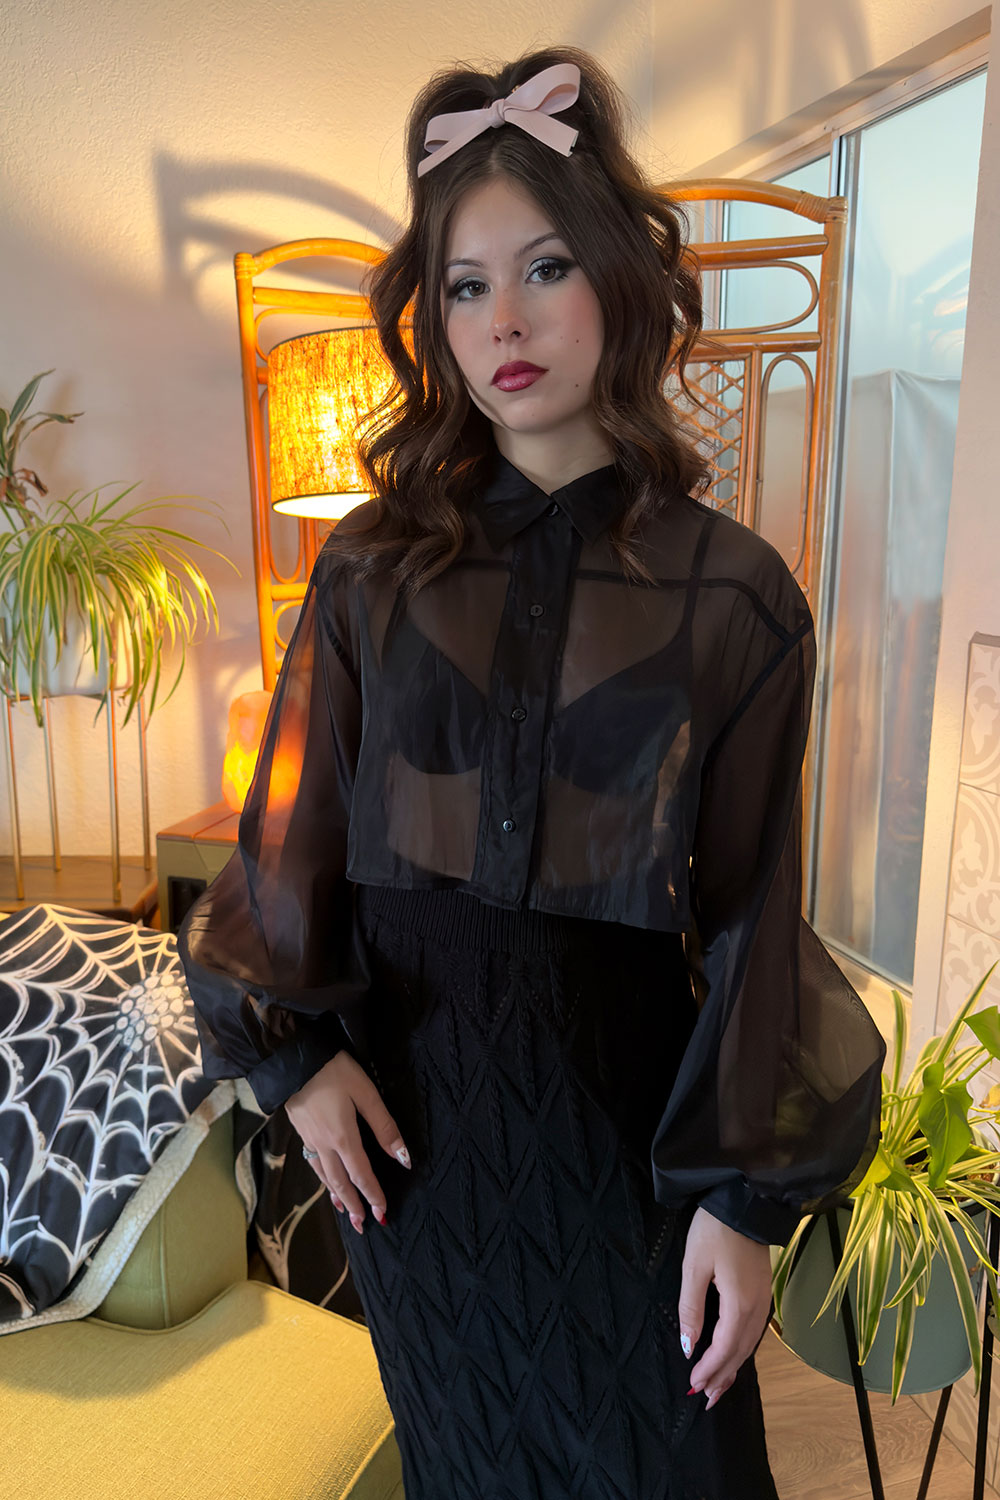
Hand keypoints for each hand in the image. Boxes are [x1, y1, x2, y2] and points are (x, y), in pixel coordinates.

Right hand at [284, 1051, 410, 1234]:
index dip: (373, 1195)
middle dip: (353, 1204)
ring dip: (336, 1196)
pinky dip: (322, 1179)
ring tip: (344, 1211)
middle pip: (341, 1182)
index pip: (361, 1175)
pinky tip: (325, 1179)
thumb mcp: (366, 1093)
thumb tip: (402, 1158)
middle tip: (363, 1224)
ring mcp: (309, 1139)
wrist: (292, 1059)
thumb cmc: (334, 1071)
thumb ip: (384, 1126)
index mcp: (343, 1138)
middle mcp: (324, 1145)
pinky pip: (313, 1164)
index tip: (382, 1212)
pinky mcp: (300, 1131)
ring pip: (324, 1176)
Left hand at [678, 1205, 773, 1410]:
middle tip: (704, 1398)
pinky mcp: (763, 1291)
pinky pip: (754, 1330)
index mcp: (740, 1304)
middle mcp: (757, 1307)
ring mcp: (764, 1299)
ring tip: (717, 1386)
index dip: (709, 1370)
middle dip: (722, 1377)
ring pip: (749, 1343)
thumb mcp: (694, 1267)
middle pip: (740, 1351)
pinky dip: (741, 1349)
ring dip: (733, 1366)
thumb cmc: (714, 1230)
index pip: (724, 1348)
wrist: (743, 1200)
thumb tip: (687, 1346)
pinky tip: (732, 1354)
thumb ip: (690, 1308)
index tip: (692, 1386)